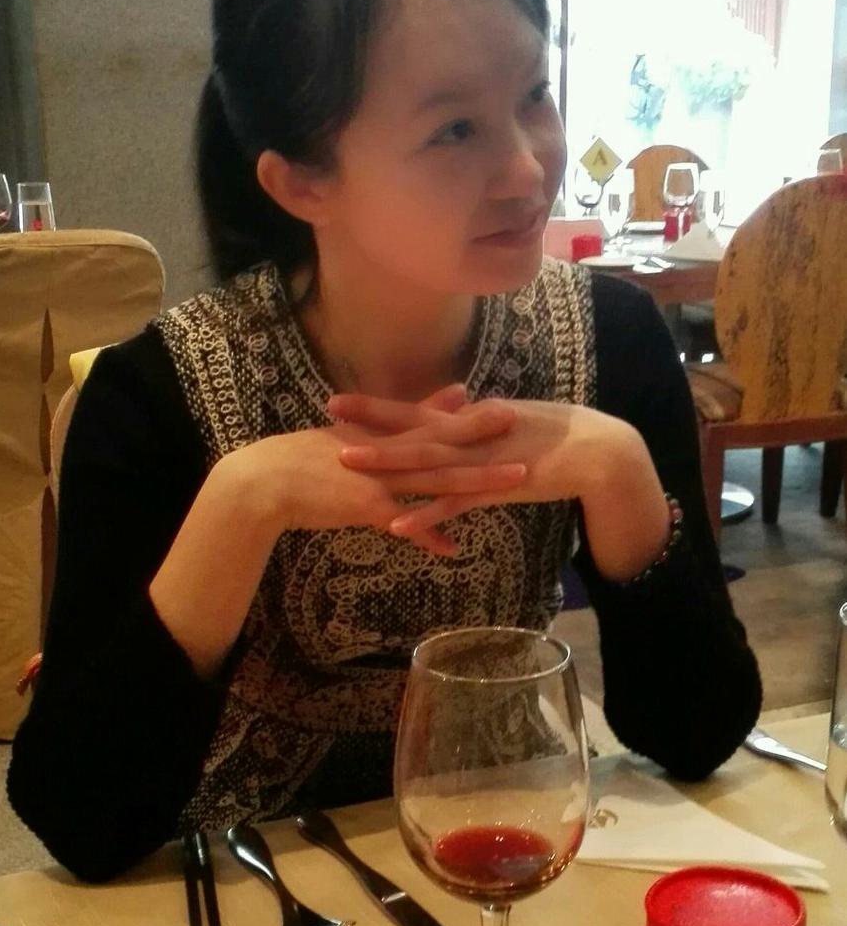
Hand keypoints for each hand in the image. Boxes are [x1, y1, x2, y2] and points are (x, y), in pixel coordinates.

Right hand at [222, 387, 526, 557]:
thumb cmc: (305, 463)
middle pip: (443, 443)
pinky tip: (455, 548)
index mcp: (381, 437)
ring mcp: (378, 478)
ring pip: (436, 478)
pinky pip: (404, 523)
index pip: (430, 424)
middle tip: (521, 423)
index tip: (505, 406)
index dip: (468, 417)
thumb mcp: (347, 439)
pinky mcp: (363, 506)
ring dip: (477, 480)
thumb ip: (382, 431)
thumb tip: (394, 431)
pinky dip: (429, 535)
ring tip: (515, 480)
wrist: (266, 482)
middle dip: (484, 434)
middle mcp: (385, 452)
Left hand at [330, 392, 670, 579]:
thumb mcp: (511, 423)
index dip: (377, 408)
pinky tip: (398, 525)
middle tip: (327, 414)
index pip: (417, 411)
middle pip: (412, 429)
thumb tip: (458, 421)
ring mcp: (482, 462)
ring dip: (387, 464)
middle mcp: (473, 434)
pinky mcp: (497, 489)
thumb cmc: (558, 436)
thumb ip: (480, 426)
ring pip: (426, 463)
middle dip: (369, 423)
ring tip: (348, 463)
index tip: (339, 400)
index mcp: (474, 418)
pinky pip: (455, 505)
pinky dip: (426, 515)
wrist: (598, 451)